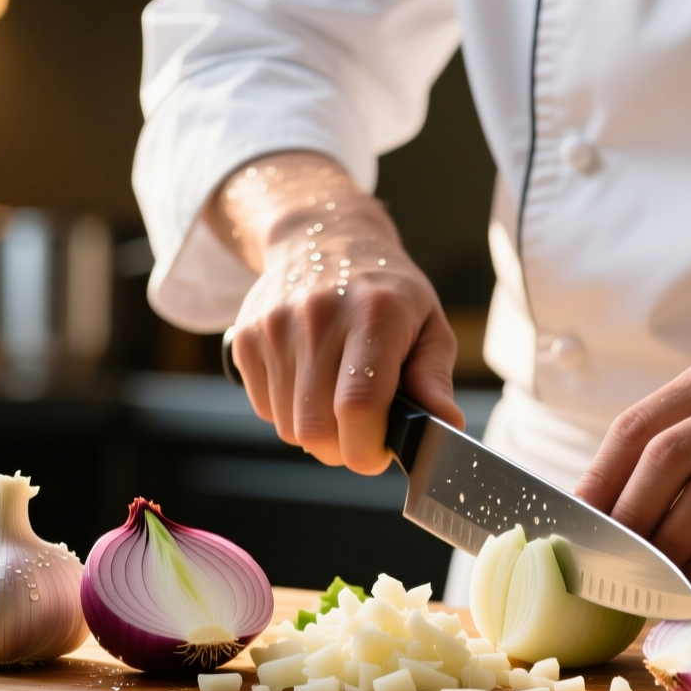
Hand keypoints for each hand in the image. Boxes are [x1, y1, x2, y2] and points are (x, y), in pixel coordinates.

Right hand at [214, 153, 463, 473]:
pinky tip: (311, 384)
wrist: (324, 239)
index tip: (381, 452)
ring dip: (317, 433)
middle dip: (343, 450)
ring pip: (289, 427)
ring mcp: (274, 326)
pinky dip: (289, 413)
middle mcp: (318, 317)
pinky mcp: (244, 337)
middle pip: (316, 428)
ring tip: (338, 402)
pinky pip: (264, 409)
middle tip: (362, 434)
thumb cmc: (387, 293)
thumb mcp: (428, 325)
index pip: (358, 406)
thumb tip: (446, 425)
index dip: (368, 448)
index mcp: (375, 314)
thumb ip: (434, 378)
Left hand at [574, 359, 690, 588]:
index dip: (598, 481)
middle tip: (604, 564)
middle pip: (665, 459)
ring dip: (665, 549)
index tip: (573, 528)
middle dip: (626, 519)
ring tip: (643, 583)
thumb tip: (593, 516)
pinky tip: (688, 591)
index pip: (636, 428)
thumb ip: (671, 454)